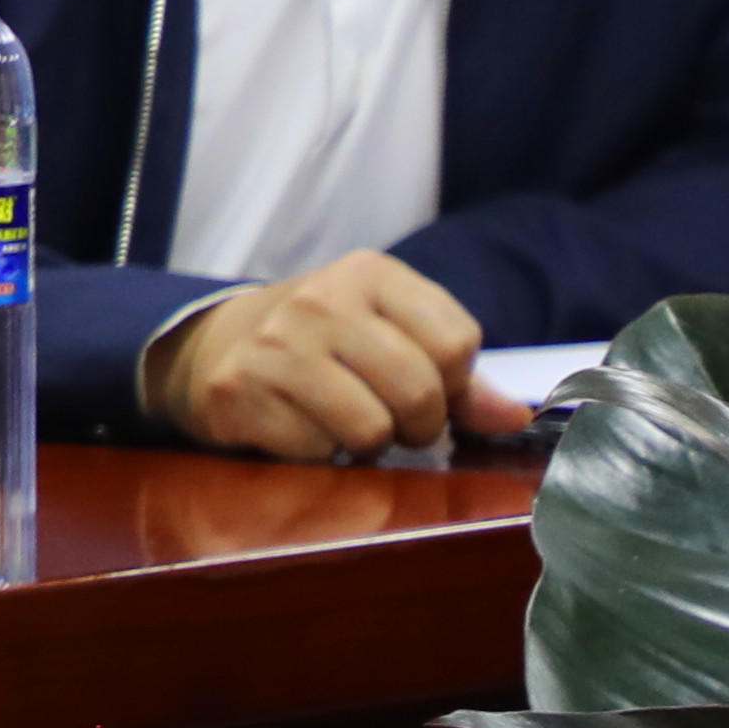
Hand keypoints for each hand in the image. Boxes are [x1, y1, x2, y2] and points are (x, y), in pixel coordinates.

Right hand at [145, 250, 506, 461]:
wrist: (213, 344)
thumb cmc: (323, 342)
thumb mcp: (390, 335)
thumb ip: (457, 377)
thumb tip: (515, 418)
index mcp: (369, 274)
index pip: (455, 343)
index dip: (453, 383)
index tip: (426, 385)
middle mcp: (320, 300)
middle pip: (419, 390)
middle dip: (419, 424)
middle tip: (396, 423)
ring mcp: (274, 345)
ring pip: (371, 428)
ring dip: (370, 445)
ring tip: (350, 428)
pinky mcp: (238, 390)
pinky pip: (315, 450)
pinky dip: (318, 454)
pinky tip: (302, 429)